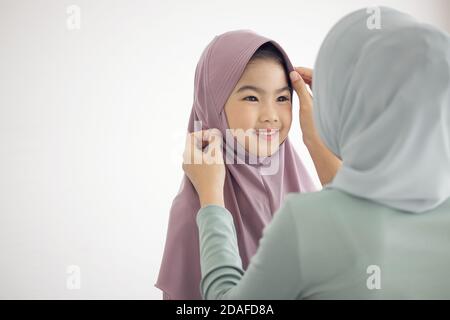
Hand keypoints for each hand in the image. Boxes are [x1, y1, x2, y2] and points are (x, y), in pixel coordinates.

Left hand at [182, 128, 225, 207]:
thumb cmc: (213, 173)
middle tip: (216, 143)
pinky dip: (204, 157)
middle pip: (193, 144)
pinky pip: (196, 160)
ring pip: (196, 152)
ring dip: (206, 149)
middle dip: (205, 141)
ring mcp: (187, 167)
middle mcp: (184, 159)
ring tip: (216, 152)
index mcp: (188, 153)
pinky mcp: (192, 174)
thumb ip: (215, 139)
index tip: (214, 136)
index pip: (192, 136)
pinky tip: (213, 161)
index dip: (203, 133)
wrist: (210, 194)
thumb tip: (214, 133)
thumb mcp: (216, 153)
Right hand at [289, 67, 341, 184]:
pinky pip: (312, 93)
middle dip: (303, 74)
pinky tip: (297, 90)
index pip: (316, 74)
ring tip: (292, 79)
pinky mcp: (319, 108)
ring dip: (304, 82)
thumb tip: (294, 74)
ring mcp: (324, 101)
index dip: (304, 70)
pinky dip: (304, 90)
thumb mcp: (306, 104)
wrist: (319, 144)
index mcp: (329, 92)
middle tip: (291, 72)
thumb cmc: (315, 127)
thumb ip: (300, 88)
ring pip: (314, 86)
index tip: (292, 69)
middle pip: (315, 79)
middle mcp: (328, 95)